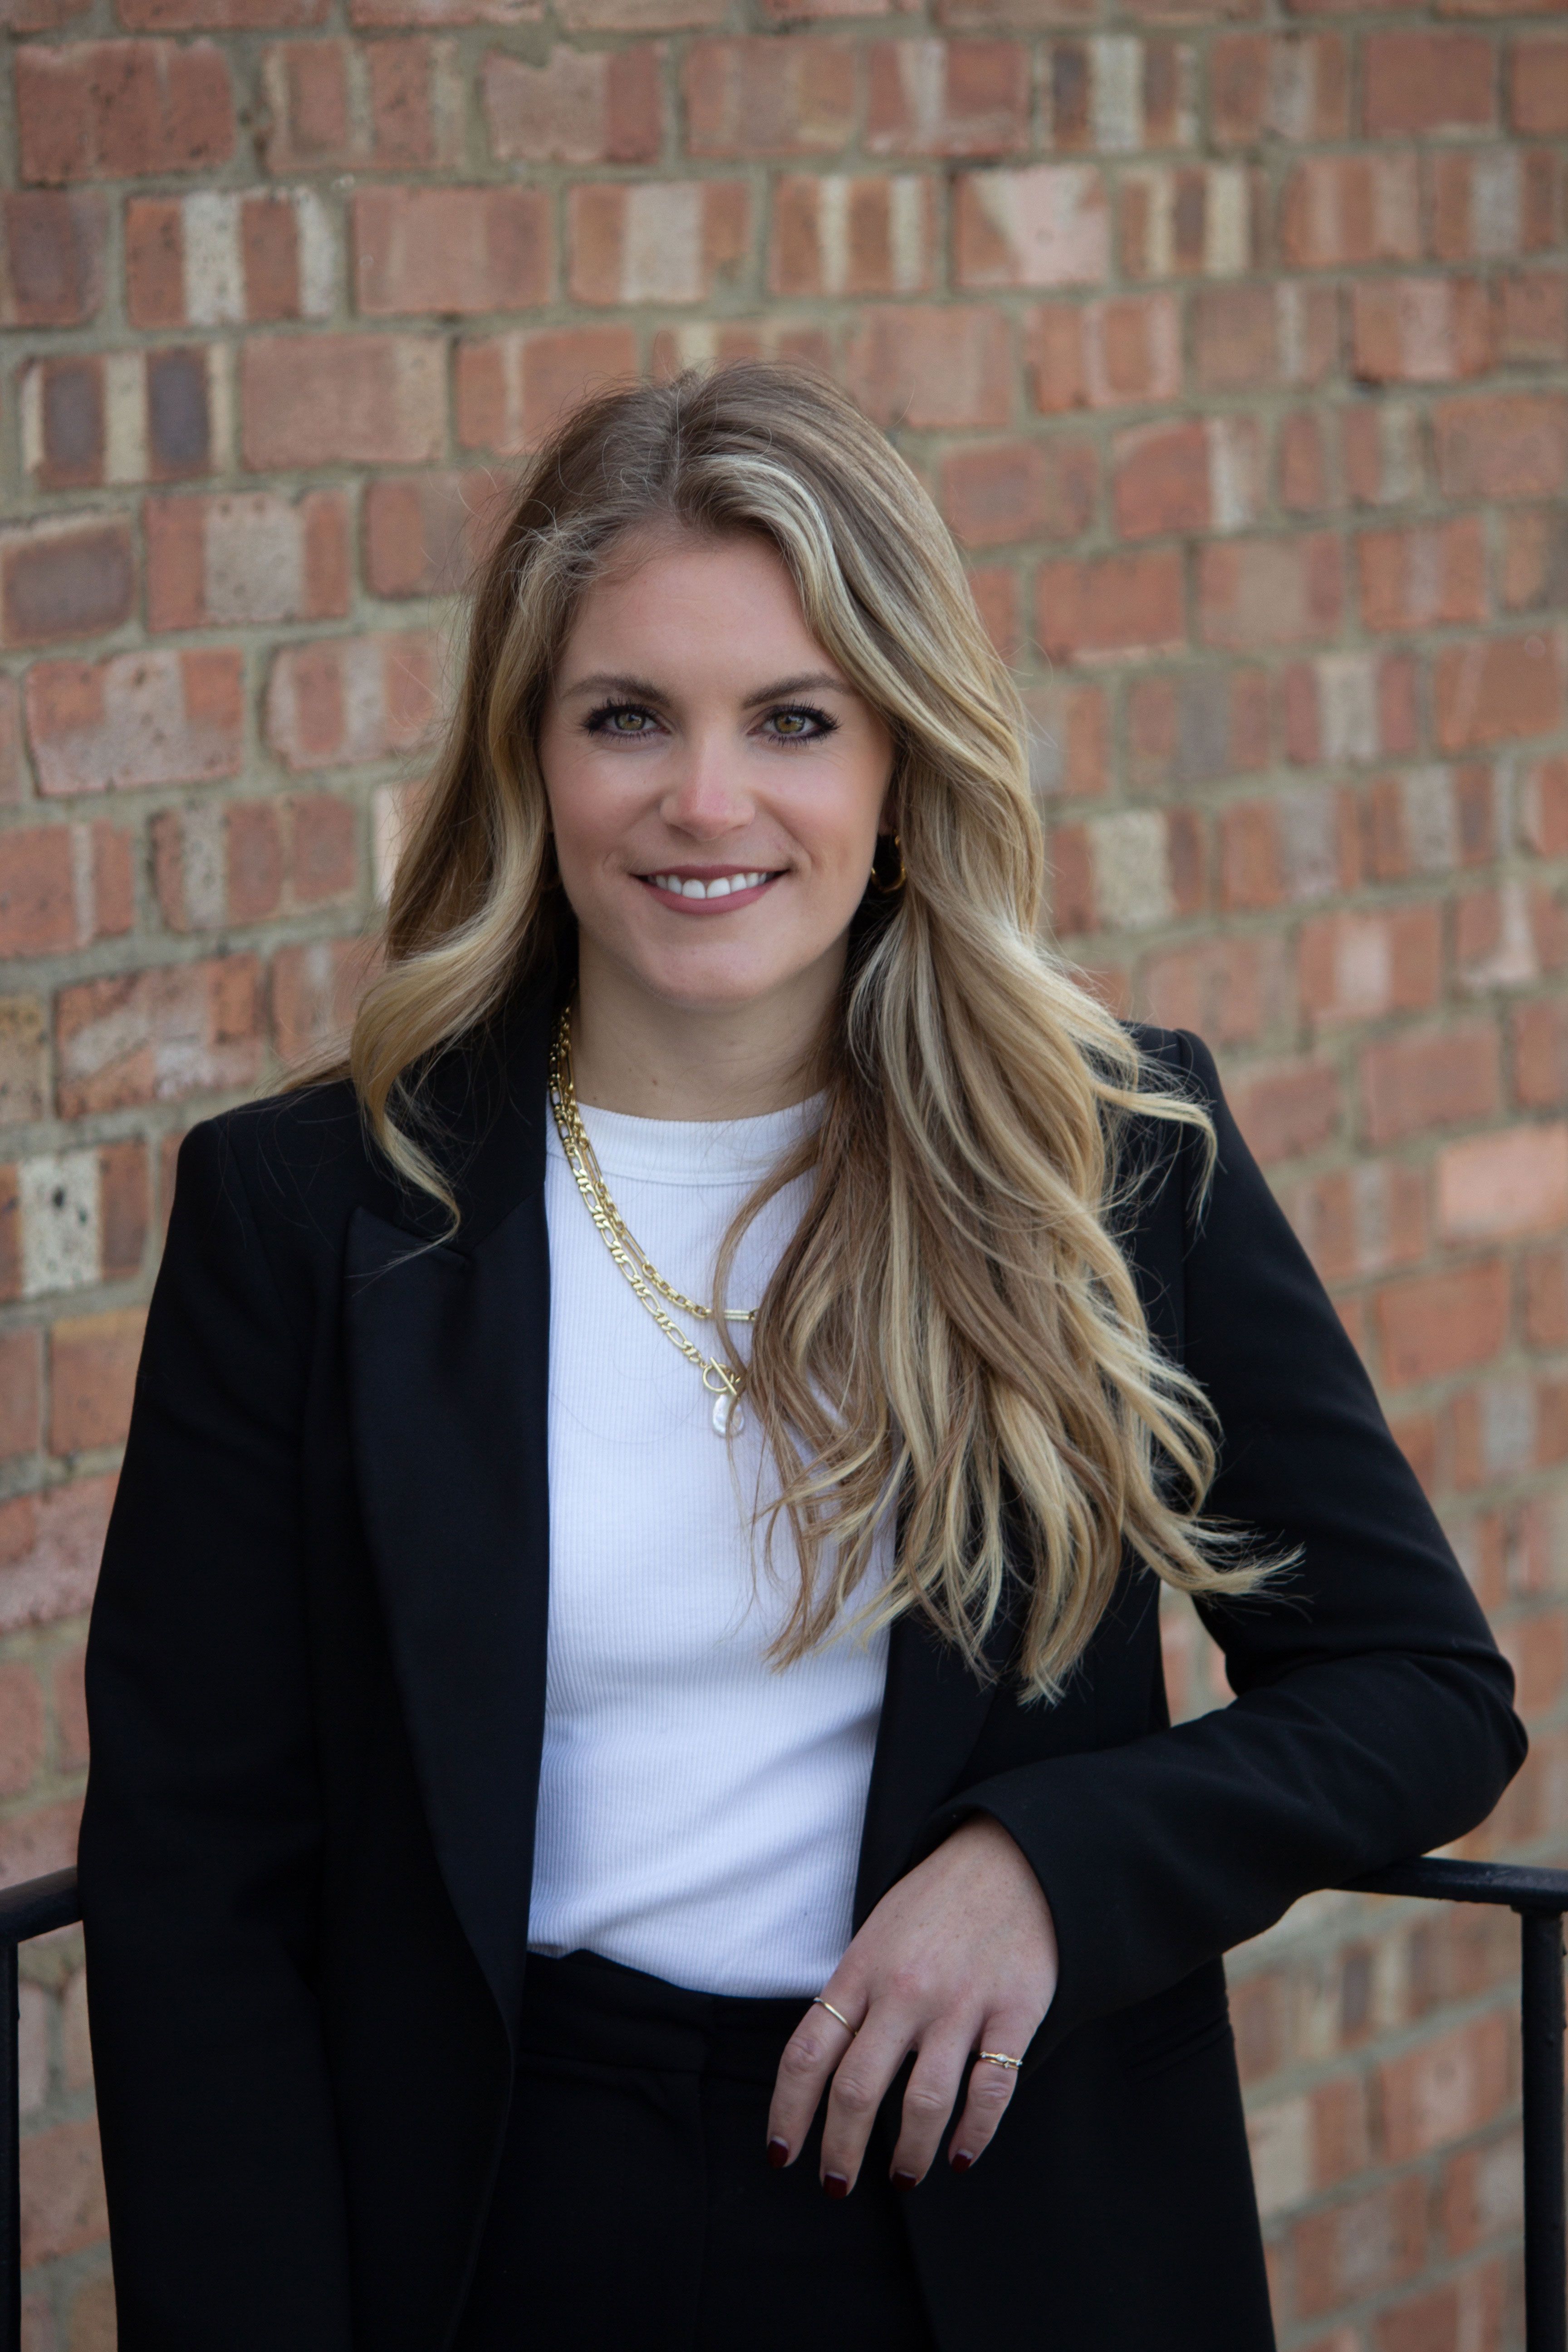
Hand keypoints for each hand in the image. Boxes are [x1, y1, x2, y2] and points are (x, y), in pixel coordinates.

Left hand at [765, 1814, 1057, 2193]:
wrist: (1012, 1855)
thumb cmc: (936, 1900)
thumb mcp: (877, 1933)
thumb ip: (854, 1994)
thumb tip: (828, 2068)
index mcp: (861, 1969)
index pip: (806, 2054)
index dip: (788, 2113)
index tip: (781, 2155)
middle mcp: (904, 1990)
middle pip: (856, 2090)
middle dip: (840, 2151)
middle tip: (836, 2185)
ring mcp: (959, 2003)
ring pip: (922, 2102)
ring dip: (907, 2153)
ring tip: (903, 2177)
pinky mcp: (1013, 2011)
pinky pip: (990, 2089)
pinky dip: (974, 2134)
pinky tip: (961, 2155)